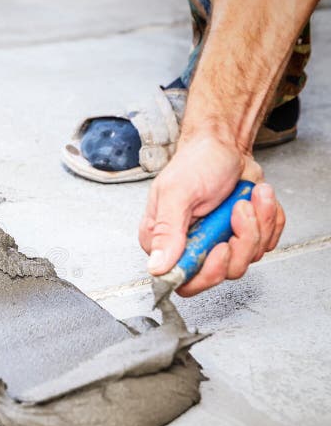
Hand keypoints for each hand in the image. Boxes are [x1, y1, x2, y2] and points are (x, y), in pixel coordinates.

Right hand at [138, 135, 285, 296]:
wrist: (224, 145)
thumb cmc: (196, 162)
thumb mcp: (177, 193)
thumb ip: (167, 232)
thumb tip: (156, 267)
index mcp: (165, 241)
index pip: (183, 280)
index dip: (207, 272)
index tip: (221, 246)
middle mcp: (190, 247)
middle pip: (221, 272)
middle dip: (241, 241)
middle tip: (239, 211)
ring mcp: (217, 243)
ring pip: (247, 258)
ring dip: (258, 224)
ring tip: (249, 198)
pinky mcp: (241, 237)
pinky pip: (266, 244)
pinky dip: (269, 219)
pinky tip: (257, 199)